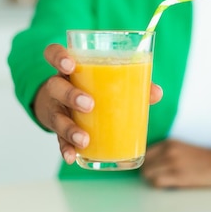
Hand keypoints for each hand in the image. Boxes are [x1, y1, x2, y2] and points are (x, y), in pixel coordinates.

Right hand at [34, 43, 162, 164]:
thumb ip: (132, 82)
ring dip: (69, 129)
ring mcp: (55, 109)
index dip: (58, 57)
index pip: (53, 54)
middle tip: (89, 104)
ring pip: (56, 117)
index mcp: (70, 69)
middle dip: (70, 95)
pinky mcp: (58, 130)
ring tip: (84, 139)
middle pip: (55, 87)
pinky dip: (66, 149)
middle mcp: (57, 87)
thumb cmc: (90, 87)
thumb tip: (157, 92)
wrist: (60, 105)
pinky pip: (59, 140)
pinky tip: (73, 157)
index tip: (70, 65)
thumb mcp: (105, 80)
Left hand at [141, 140, 210, 187]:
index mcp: (169, 143)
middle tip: (156, 176)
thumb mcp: (181, 148)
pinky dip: (159, 185)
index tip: (148, 168)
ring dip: (152, 179)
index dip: (144, 162)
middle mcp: (169, 151)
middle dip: (147, 172)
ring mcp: (173, 164)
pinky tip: (168, 185)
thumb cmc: (202, 159)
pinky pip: (157, 182)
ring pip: (148, 174)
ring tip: (163, 181)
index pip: (144, 152)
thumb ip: (165, 152)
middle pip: (144, 164)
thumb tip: (147, 163)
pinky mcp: (178, 177)